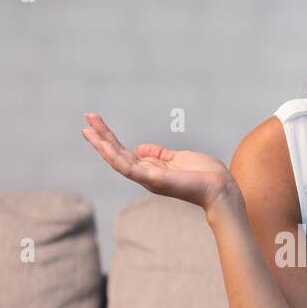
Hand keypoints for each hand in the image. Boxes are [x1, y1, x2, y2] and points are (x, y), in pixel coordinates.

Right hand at [82, 112, 237, 214]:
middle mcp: (145, 175)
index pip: (124, 152)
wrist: (220, 188)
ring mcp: (148, 178)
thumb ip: (160, 154)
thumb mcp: (179, 158)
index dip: (109, 138)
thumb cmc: (205, 174)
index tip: (96, 123)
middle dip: (101, 137)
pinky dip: (115, 157)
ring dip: (102, 145)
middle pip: (116, 154)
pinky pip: (129, 168)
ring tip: (87, 129)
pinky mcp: (154, 180)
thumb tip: (141, 148)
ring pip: (117, 161)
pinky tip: (103, 145)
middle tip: (86, 119)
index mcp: (150, 169)